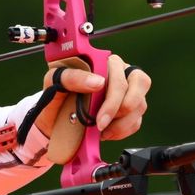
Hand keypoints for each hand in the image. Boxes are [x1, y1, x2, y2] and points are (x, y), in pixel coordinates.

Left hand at [35, 53, 150, 141]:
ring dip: (122, 123)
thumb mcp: (54, 82)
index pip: (119, 70)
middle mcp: (119, 72)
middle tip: (102, 125)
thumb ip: (72, 77)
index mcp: (103, 61)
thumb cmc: (55, 95)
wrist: (53, 120)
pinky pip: (137, 121)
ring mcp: (128, 91)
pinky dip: (123, 131)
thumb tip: (98, 82)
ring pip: (141, 104)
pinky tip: (106, 133)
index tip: (99, 117)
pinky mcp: (130, 110)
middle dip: (122, 108)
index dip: (113, 95)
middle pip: (140, 82)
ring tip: (101, 130)